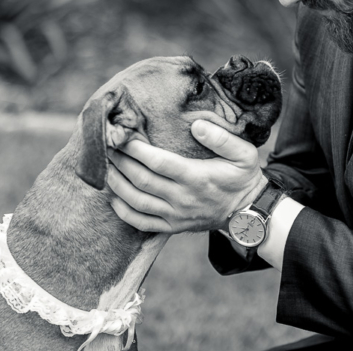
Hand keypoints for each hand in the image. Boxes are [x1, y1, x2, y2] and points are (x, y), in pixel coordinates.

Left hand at [106, 120, 267, 232]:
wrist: (248, 212)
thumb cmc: (243, 178)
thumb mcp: (244, 153)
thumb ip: (222, 138)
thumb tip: (197, 126)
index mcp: (197, 177)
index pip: (159, 163)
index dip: (136, 150)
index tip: (122, 136)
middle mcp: (182, 198)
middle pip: (142, 180)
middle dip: (120, 162)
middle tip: (106, 145)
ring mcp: (175, 215)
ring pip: (136, 201)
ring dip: (116, 183)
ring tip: (105, 166)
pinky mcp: (172, 227)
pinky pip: (140, 222)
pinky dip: (123, 210)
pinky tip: (113, 196)